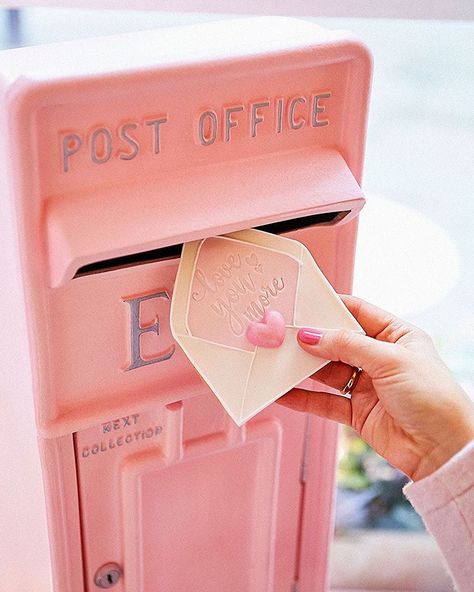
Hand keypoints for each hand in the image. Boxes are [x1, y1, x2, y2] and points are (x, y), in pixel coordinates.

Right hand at [277, 295, 473, 480]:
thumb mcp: (391, 360)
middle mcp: (381, 358)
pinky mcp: (358, 412)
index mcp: (397, 336)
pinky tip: (287, 394)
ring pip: (328, 372)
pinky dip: (305, 398)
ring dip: (305, 369)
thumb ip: (348, 346)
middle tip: (285, 335)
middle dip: (313, 339)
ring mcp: (368, 385)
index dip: (332, 308)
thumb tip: (313, 335)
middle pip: (338, 342)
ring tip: (280, 362)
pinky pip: (325, 402)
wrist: (444, 451)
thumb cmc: (434, 399)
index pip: (358, 312)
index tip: (305, 305)